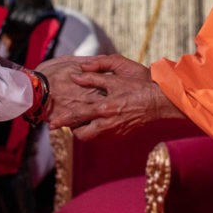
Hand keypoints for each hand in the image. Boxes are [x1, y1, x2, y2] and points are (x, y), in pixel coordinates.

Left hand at [49, 54, 183, 139]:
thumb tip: (76, 75)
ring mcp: (116, 132)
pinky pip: (105, 137)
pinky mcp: (122, 135)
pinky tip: (101, 120)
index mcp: (104, 108)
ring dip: (87, 130)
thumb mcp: (116, 77)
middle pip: (82, 135)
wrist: (160, 102)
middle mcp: (108, 123)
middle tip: (71, 122)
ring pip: (93, 138)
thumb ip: (94, 75)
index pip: (77, 116)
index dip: (63, 120)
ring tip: (86, 120)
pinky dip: (99, 130)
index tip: (52, 123)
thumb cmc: (139, 86)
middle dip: (74, 130)